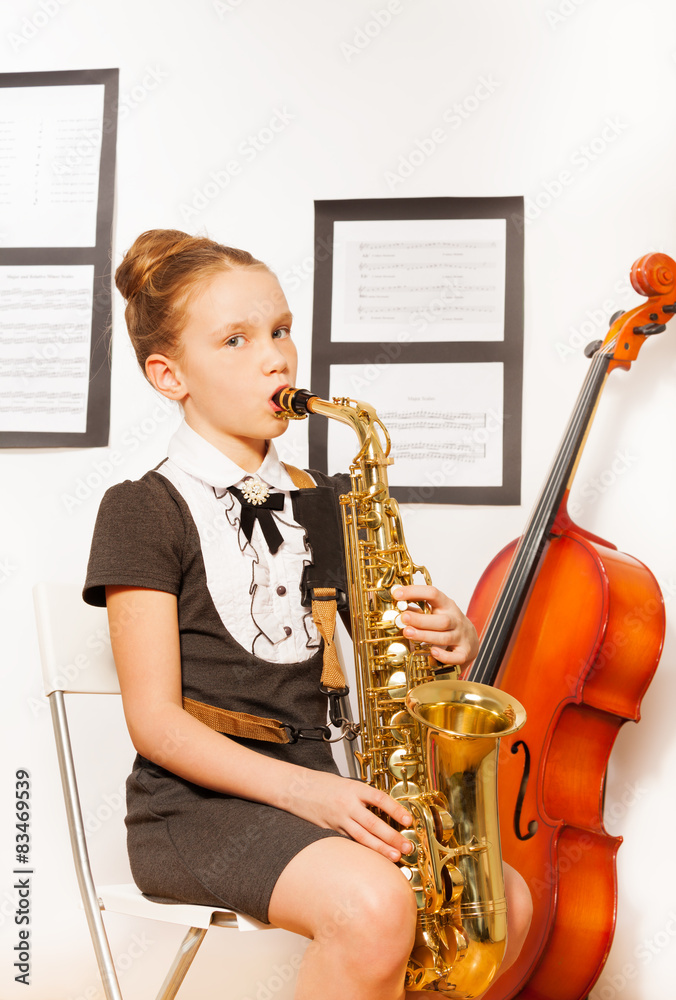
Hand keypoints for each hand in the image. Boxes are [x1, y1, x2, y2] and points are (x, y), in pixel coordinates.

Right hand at [277, 768, 414, 862]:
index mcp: (353, 788)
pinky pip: (348, 842)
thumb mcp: (345, 783)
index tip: (408, 820)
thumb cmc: (320, 783)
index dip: (396, 810)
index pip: (380, 799)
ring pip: (363, 838)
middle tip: (407, 847)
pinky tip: (371, 858)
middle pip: (374, 824)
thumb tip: (382, 808)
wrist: (294, 787)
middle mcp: (347, 805)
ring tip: (395, 857)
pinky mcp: (329, 831)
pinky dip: (361, 850)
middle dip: (393, 837)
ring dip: (380, 849)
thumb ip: (362, 796)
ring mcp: (338, 819)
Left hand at [391, 584, 478, 666]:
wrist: (471, 640)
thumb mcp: (436, 612)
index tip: (397, 594)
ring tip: (408, 633)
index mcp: (446, 605)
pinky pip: (456, 656)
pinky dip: (445, 656)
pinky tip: (433, 652)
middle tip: (403, 618)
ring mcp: (461, 637)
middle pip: (441, 620)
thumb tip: (398, 604)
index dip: (414, 592)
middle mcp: (455, 620)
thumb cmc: (448, 624)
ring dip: (425, 636)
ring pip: (445, 637)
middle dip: (421, 619)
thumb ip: (418, 609)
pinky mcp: (464, 653)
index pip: (433, 594)